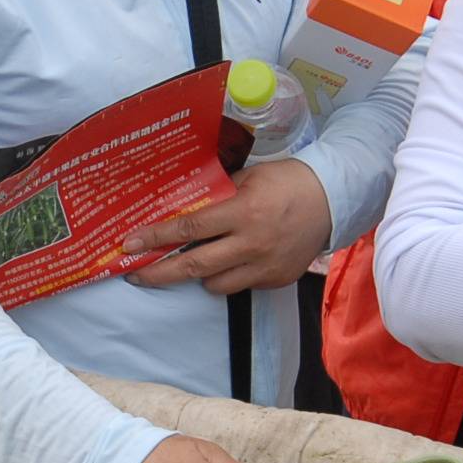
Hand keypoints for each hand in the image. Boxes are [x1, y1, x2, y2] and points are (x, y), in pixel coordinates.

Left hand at [121, 158, 333, 294]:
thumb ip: (218, 197)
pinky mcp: (276, 280)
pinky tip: (236, 259)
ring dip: (200, 274)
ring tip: (199, 260)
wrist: (334, 199)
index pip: (188, 229)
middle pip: (193, 266)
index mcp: (242, 212)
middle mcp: (251, 244)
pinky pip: (241, 285)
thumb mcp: (249, 178)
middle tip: (135, 274)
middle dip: (158, 273)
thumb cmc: (288, 181)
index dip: (155, 239)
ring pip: (215, 284)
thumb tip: (184, 211)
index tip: (129, 245)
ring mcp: (264, 267)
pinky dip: (231, 275)